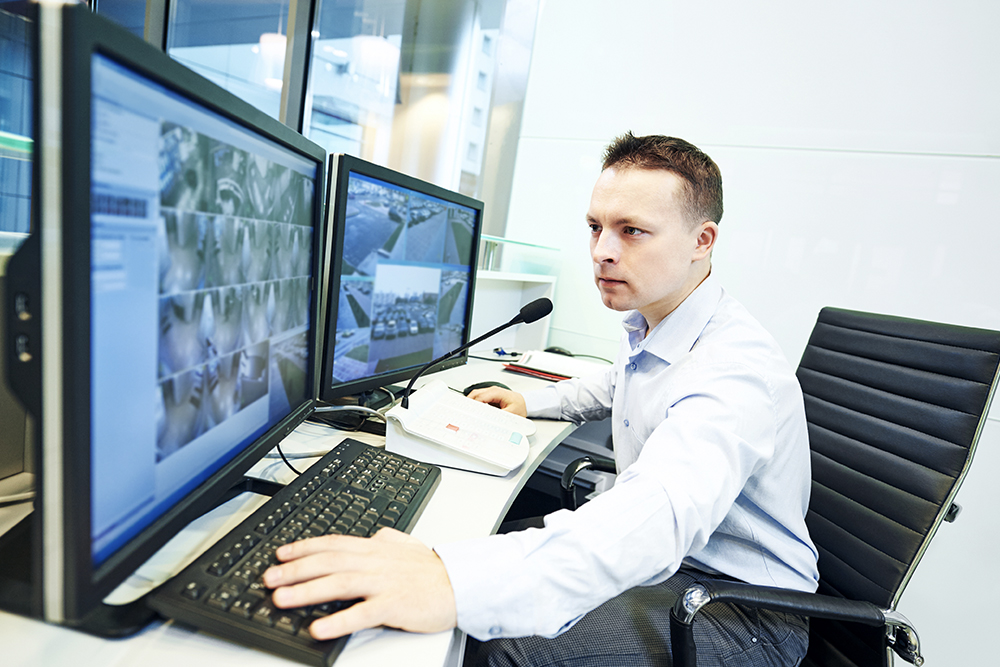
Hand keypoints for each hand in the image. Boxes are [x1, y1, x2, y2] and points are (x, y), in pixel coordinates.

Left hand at [262, 528, 456, 639]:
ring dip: (306, 591)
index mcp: (375, 548)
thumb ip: (387, 539)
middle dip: (294, 569)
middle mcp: (375, 562)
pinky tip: (319, 628)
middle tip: (269, 578)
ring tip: (282, 599)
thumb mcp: (406, 546)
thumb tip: (374, 534)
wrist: (461, 584)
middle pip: (328, 562)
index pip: (332, 543)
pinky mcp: (394, 605)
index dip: (303, 548)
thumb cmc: (432, 570)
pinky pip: (361, 613)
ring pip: (338, 583)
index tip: (280, 553)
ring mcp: (383, 582)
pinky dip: (338, 620)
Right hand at [466, 387, 526, 415]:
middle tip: (465, 413)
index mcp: (497, 392)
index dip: (473, 405)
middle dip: (468, 403)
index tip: (469, 413)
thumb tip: (490, 420)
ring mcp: (491, 393)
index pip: (480, 397)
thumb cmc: (520, 406)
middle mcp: (492, 391)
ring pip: (475, 395)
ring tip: (468, 413)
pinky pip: (479, 399)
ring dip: (471, 403)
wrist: (526, 403)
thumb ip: (500, 416)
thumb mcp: (511, 413)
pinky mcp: (490, 397)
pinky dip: (475, 404)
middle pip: (475, 394)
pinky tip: (474, 412)